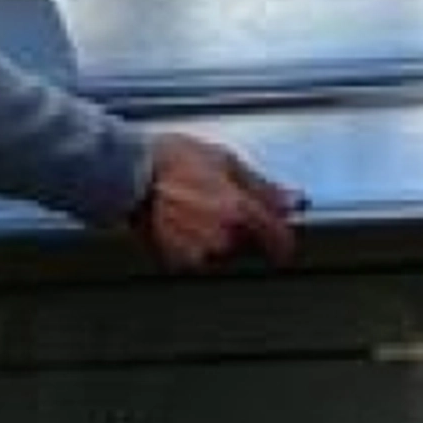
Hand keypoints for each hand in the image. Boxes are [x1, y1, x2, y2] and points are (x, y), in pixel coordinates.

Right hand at [130, 131, 301, 268]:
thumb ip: (264, 188)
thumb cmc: (175, 160)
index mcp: (240, 212)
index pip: (279, 242)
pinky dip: (196, 245)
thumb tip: (292, 202)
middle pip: (251, 245)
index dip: (282, 239)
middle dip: (245, 230)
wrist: (129, 173)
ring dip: (220, 238)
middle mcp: (223, 239)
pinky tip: (183, 222)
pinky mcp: (177, 262)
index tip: (280, 237)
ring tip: (197, 210)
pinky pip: (200, 258)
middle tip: (220, 204)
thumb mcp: (227, 162)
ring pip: (225, 253)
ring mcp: (199, 254)